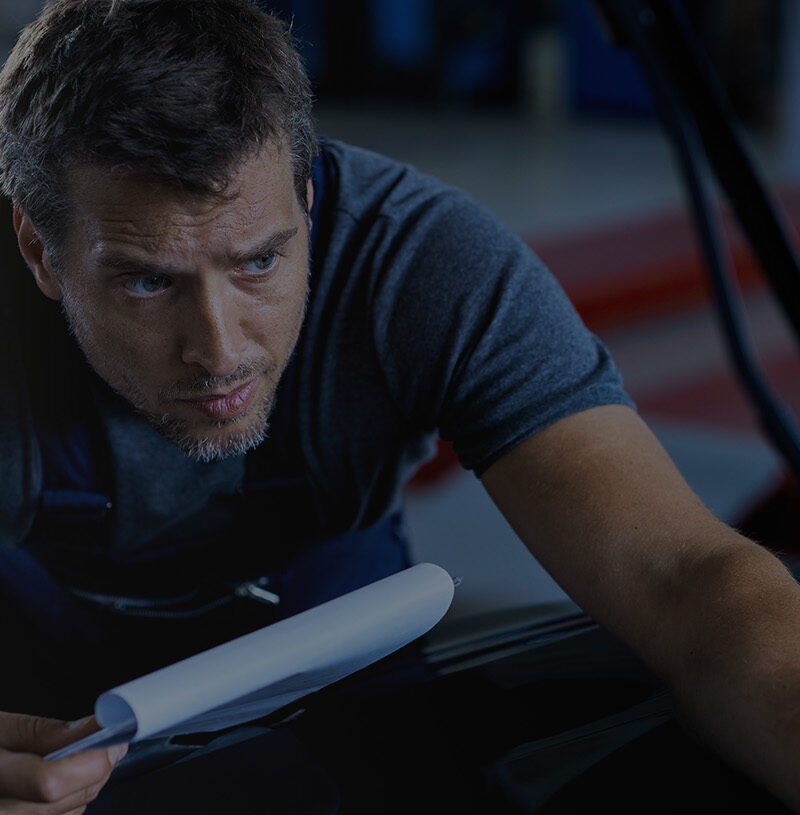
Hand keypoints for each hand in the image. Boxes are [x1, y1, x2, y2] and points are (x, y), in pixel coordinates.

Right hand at [0, 711, 127, 812]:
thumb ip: (44, 732)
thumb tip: (98, 728)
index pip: (48, 782)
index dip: (91, 761)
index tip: (114, 739)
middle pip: (63, 803)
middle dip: (96, 771)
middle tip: (108, 744)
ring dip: (85, 788)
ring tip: (78, 761)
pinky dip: (68, 805)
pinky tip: (60, 786)